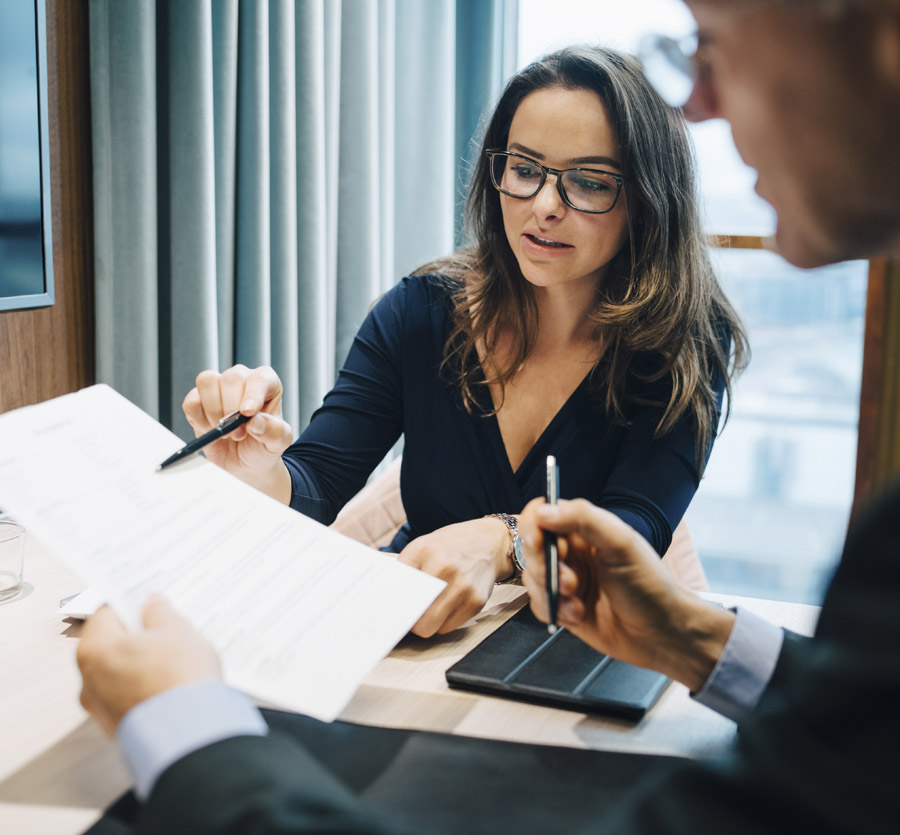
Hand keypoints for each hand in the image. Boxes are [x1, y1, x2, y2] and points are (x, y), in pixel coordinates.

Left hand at [76, 596, 221, 735]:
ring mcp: (101, 708)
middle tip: (165, 626)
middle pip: (111, 645)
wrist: (190, 733)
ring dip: (142, 662)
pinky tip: (171, 681)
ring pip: (120, 672)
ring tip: (174, 656)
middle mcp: (89, 680)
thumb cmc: (179, 679)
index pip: (105, 613)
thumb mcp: (177, 630)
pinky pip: (129, 696)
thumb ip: (160, 612)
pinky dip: (145, 686)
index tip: (146, 598)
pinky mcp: (119, 727)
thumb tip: (152, 605)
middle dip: (137, 634)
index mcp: (95, 650)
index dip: (128, 602)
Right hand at [182, 365, 293, 499]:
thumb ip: (274, 431)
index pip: (260, 378)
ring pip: (207, 382)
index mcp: (267, 384)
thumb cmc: (263, 446)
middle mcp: (242, 380)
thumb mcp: (278, 443)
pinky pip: (191, 401)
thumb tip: (256, 420)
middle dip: (232, 409)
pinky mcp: (197, 401)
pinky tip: (210, 430)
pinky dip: (198, 419)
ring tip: (225, 432)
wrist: (245, 464)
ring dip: (214, 411)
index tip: (247, 413)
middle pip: (231, 378)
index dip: (252, 394)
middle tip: (239, 433)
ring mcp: (218, 388)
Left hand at [398, 517, 512, 636]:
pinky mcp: (476, 602)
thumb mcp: (422, 547)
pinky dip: (444, 622)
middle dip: (409, 619)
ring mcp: (462, 586)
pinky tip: (448, 605)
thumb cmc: (450, 548)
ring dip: (426, 622)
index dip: (391, 602)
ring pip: (430, 627)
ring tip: (430, 607)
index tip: (387, 610)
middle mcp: (444, 567)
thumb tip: (386, 601)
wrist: (489, 543)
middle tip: (409, 614)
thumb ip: (405, 571)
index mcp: (423, 550)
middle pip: (413, 614)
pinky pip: (448, 628)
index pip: (396, 588)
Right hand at [519, 498, 733, 691]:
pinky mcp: (563, 608)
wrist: (663, 634)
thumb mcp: (622, 543)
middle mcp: (573, 552)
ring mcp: (566, 580)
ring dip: (550, 591)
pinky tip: (577, 615)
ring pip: (532, 578)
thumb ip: (584, 519)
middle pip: (532, 547)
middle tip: (569, 579)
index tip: (537, 540)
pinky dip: (553, 610)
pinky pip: (538, 604)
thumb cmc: (650, 585)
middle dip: (545, 565)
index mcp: (585, 530)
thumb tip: (545, 510)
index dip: (534, 525)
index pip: (544, 513)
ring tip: (577, 600)